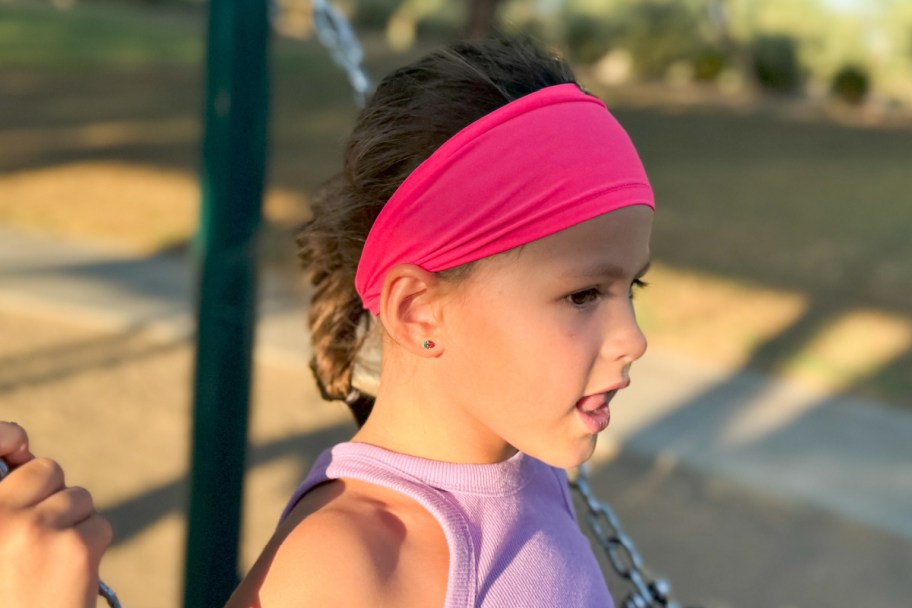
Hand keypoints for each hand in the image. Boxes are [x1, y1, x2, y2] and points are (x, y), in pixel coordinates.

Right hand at [0, 421, 112, 607]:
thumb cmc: (8, 589)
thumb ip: (6, 502)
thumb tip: (23, 452)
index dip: (6, 436)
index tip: (16, 444)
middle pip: (47, 469)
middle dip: (51, 496)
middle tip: (38, 537)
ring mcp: (36, 528)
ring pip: (78, 498)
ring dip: (73, 525)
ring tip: (48, 564)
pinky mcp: (75, 546)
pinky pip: (98, 525)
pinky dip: (90, 547)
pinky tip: (68, 576)